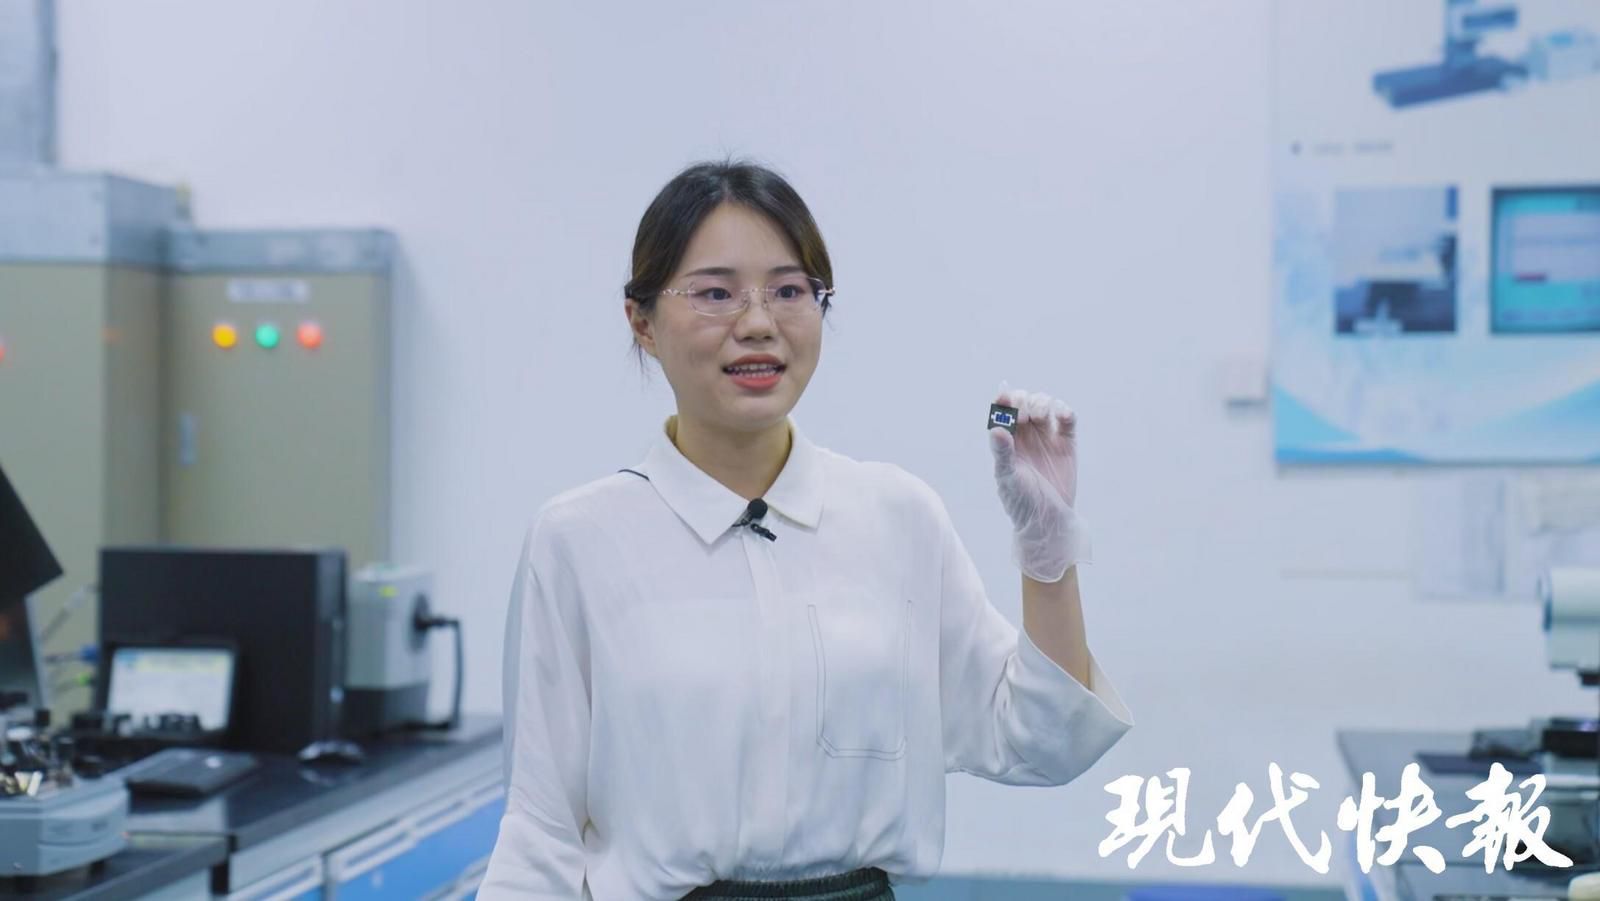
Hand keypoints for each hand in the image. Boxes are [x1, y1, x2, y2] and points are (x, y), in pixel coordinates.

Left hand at [988, 381, 1092, 581]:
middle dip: (1023, 401)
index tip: (1005, 397)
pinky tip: (1062, 416)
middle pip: (1023, 402)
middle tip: (1024, 417)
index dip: (1003, 399)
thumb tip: (996, 429)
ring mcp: (1046, 437)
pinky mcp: (1066, 442)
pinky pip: (1067, 419)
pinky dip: (1065, 411)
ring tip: (1041, 416)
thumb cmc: (1021, 502)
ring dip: (1042, 402)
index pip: (1002, 410)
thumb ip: (1002, 452)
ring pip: (1045, 405)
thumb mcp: (1008, 478)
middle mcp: (1025, 435)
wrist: (1048, 521)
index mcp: (1006, 440)